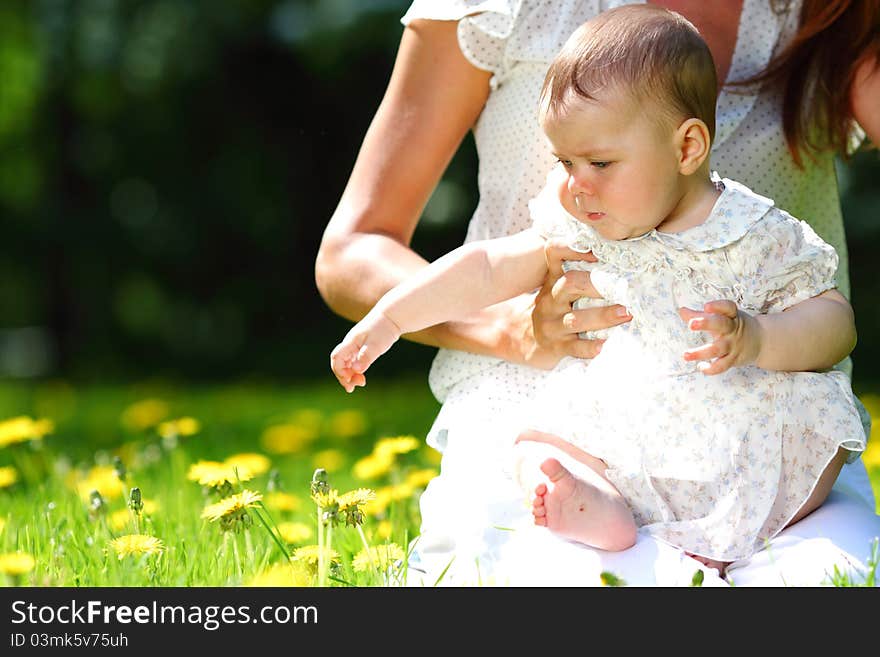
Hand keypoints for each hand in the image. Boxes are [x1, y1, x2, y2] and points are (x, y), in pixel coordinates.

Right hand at [330, 309, 401, 391]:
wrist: (392, 317)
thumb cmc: (383, 329)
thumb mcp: (376, 345)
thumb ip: (366, 357)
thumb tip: (356, 370)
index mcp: (350, 342)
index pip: (336, 358)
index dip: (340, 371)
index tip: (350, 380)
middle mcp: (350, 344)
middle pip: (339, 363)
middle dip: (344, 376)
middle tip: (352, 388)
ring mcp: (355, 346)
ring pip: (346, 363)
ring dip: (349, 375)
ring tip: (359, 384)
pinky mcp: (362, 348)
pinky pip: (353, 361)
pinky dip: (355, 371)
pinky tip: (361, 377)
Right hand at [530, 240, 631, 364]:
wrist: (519, 339)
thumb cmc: (550, 309)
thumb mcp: (553, 286)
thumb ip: (574, 270)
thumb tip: (610, 256)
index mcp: (552, 281)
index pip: (555, 253)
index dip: (572, 247)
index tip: (596, 250)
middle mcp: (551, 301)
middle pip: (570, 285)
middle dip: (597, 285)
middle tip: (624, 287)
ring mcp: (553, 325)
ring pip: (576, 319)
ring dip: (603, 316)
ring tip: (625, 314)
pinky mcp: (557, 348)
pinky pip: (575, 348)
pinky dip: (590, 348)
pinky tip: (604, 345)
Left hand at [679, 300, 761, 374]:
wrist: (762, 341)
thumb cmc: (735, 325)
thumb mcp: (722, 317)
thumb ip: (700, 315)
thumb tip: (681, 311)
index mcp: (731, 315)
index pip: (727, 308)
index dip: (718, 306)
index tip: (706, 306)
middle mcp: (732, 329)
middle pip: (721, 325)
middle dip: (706, 323)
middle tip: (691, 324)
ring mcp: (733, 345)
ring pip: (718, 349)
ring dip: (701, 353)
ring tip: (685, 355)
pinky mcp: (734, 359)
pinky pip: (722, 366)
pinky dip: (711, 369)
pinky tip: (700, 367)